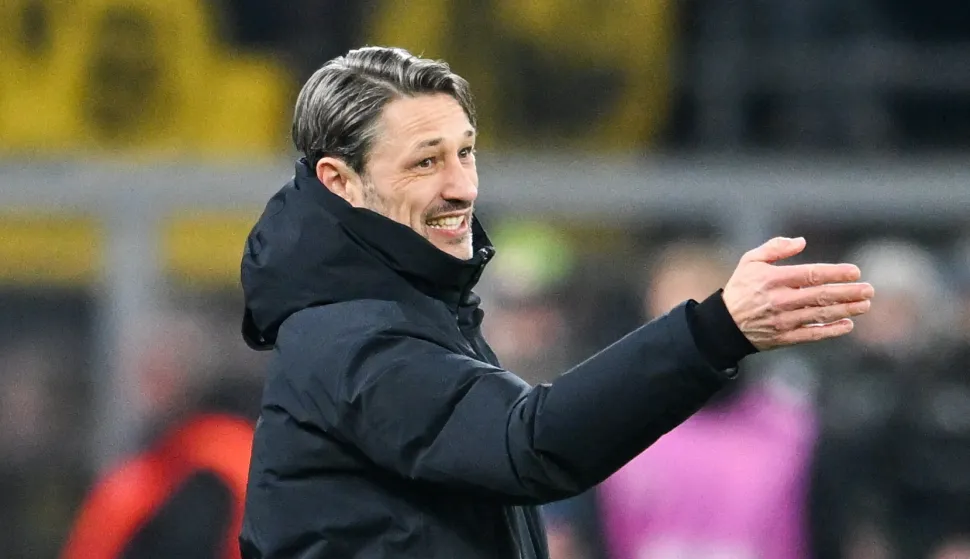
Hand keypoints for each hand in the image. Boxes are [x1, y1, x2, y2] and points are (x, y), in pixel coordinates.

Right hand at [723, 237, 873, 350]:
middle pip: (821, 296)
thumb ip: (775, 248)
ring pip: (820, 315)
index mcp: (773, 279)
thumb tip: (802, 241)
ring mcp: (783, 320)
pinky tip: (847, 325)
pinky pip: (812, 334)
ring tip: (865, 305)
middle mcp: (780, 300)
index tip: (855, 272)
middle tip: (869, 290)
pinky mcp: (784, 337)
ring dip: (845, 310)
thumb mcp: (750, 260)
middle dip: (848, 293)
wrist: (724, 324)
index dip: (835, 274)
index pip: (811, 275)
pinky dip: (831, 330)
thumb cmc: (741, 288)